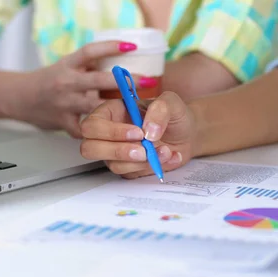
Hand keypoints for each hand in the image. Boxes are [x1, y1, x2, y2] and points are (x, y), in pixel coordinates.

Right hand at [15, 41, 156, 137]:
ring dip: (117, 111)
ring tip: (136, 115)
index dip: (111, 47)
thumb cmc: (48, 82)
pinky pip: (84, 130)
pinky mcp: (62, 122)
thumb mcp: (67, 68)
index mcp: (68, 65)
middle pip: (98, 80)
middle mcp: (66, 82)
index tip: (131, 46)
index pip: (90, 51)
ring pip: (94, 107)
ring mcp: (64, 103)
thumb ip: (89, 67)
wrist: (18, 98)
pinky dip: (98, 133)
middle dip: (124, 81)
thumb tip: (120, 64)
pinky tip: (113, 135)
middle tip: (145, 82)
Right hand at [79, 92, 197, 178]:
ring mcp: (116, 153)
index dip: (110, 132)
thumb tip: (149, 131)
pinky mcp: (129, 168)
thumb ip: (160, 110)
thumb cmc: (173, 115)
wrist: (187, 134)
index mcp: (112, 112)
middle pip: (90, 148)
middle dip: (117, 151)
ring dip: (141, 162)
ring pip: (113, 165)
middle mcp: (109, 134)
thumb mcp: (171, 102)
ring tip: (166, 151)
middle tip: (143, 150)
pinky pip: (132, 174)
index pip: (92, 125)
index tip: (138, 132)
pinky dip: (152, 168)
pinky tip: (169, 156)